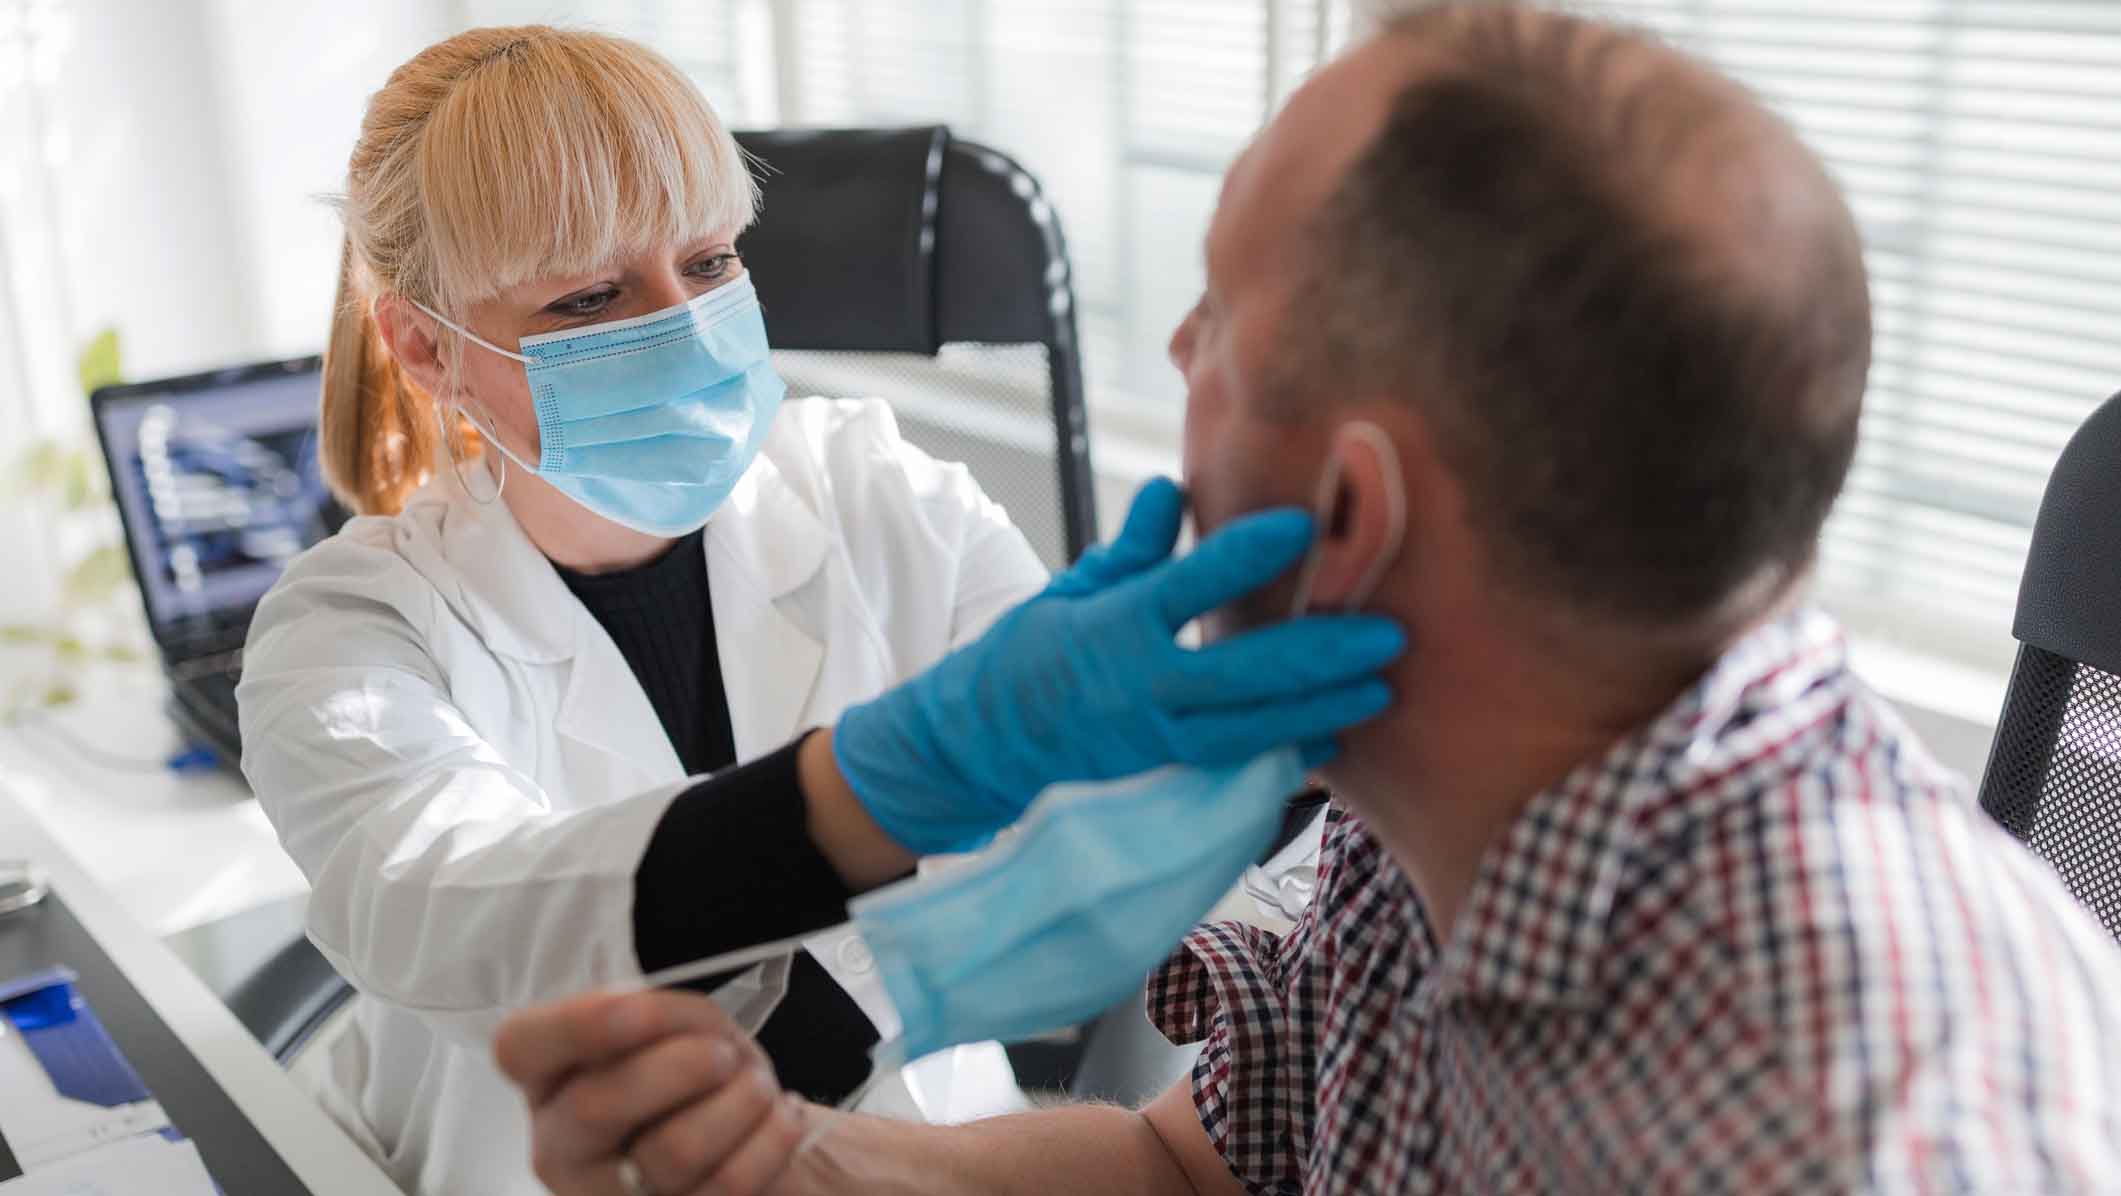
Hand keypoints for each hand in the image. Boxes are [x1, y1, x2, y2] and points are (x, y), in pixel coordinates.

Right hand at [495, 991, 807, 1195]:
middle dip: (680, 1066)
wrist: (744, 1135)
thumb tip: (641, 1015)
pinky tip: (778, 1119)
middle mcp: (561, 1146)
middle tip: (722, 1055)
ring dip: (740, 1102)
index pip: (520, 1047)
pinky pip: (726, 1186)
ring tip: (757, 1087)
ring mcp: (606, 1195)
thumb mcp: (678, 1024)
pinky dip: (771, 1138)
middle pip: (597, 1105)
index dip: (575, 1026)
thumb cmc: (697, 1071)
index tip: (635, 1007)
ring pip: (673, 1150)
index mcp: (549, 1078)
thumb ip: (655, 1015)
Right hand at [833, 477, 1404, 853]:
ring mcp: (1155, 735)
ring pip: (1251, 727)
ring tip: (1378, 688)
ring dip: (1320, 708)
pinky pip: (1237, 762)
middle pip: (1242, 671)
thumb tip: (1175, 487)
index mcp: (1114, 625)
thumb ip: (1135, 546)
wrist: (987, 740)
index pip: (1190, 586)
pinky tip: (1335, 737)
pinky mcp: (1165, 768)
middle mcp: (1139, 685)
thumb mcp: (1077, 588)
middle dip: (1318, 654)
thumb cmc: (1035, 651)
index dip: (1247, 554)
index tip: (1304, 525)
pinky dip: (1288, 751)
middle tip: (1387, 633)